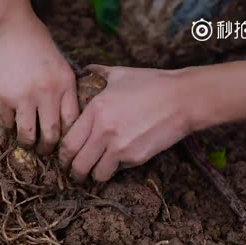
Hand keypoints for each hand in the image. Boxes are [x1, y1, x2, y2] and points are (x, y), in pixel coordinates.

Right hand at [0, 9, 78, 154]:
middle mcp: (48, 93)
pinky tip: (10, 124)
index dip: (69, 138)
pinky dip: (9, 126)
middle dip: (48, 148)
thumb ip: (62, 87)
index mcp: (66, 83)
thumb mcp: (58, 63)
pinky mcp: (3, 97)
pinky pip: (7, 123)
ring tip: (27, 144)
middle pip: (52, 135)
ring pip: (28, 135)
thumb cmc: (35, 39)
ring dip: (28, 143)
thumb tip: (60, 114)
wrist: (7, 24)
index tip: (64, 143)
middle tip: (45, 151)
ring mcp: (25, 97)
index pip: (72, 122)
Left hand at [59, 65, 192, 181]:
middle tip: (73, 173)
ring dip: (93, 175)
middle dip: (73, 171)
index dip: (62, 155)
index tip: (64, 158)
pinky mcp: (135, 157)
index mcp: (95, 111)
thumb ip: (99, 72)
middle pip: (77, 162)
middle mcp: (103, 131)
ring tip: (93, 173)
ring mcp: (119, 146)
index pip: (68, 142)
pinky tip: (116, 164)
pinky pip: (117, 170)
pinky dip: (114, 170)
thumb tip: (87, 68)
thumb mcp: (121, 74)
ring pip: (95, 173)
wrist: (183, 98)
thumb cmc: (152, 84)